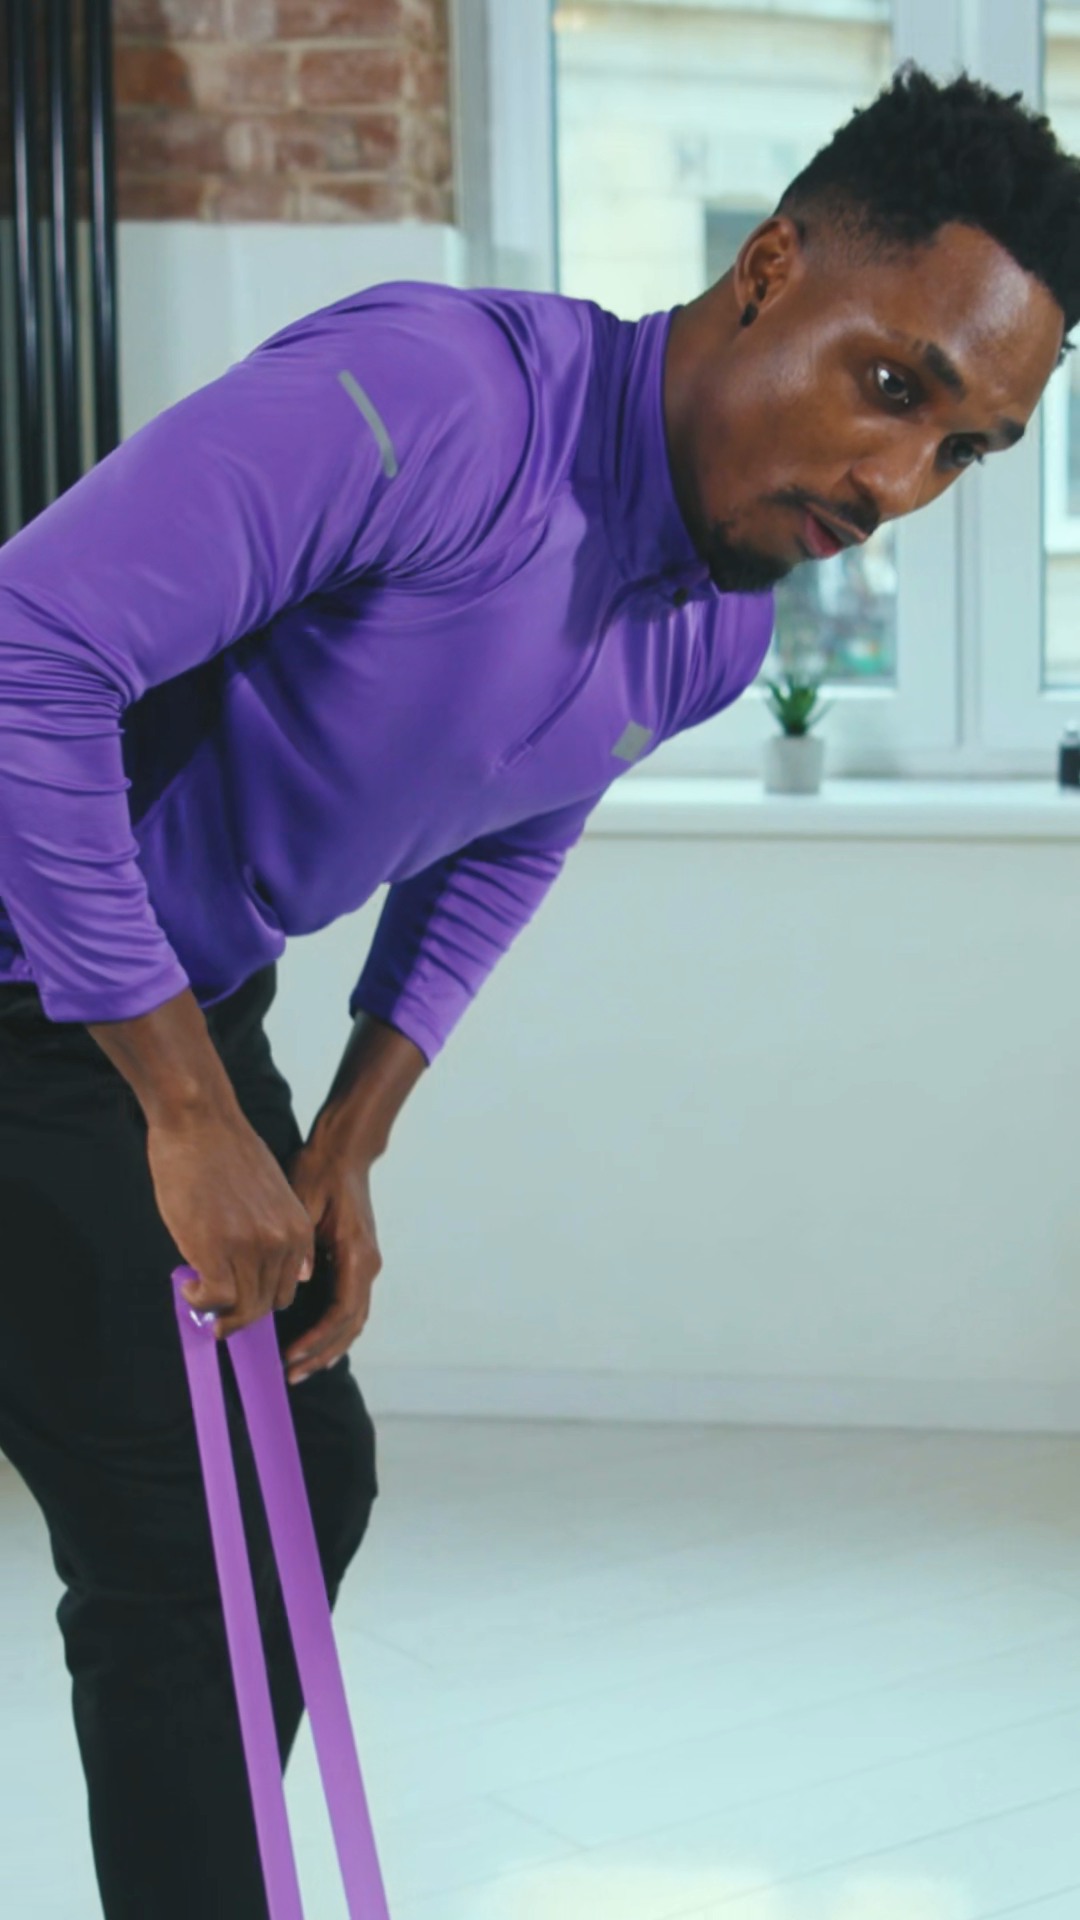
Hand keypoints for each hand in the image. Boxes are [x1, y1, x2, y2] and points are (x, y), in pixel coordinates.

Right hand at [147, 1105, 315, 1338]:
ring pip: (243, 1308)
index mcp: (298, 1229)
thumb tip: (268, 1272)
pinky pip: (216, 1299)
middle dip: (240, 1312)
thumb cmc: (225, 1152)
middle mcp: (282, 1242)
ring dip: (218, 1311)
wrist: (200, 1121)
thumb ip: (277, 1232)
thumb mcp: (271, 1193)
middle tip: (213, 1305)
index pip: (287, 1288)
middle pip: (267, 1304)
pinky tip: (188, 1285)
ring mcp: (252, 1248)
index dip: (259, 1298)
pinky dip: (200, 1301)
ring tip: (197, 1294)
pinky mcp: (219, 1250)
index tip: (237, 1297)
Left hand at [281, 1133, 381, 1384]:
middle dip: (321, 1352)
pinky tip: (315, 1344)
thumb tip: (300, 1280)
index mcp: (357, 1254)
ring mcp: (365, 1264)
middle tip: (290, 1373)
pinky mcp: (357, 1262)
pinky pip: (350, 1307)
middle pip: (350, 1325)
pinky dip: (335, 1331)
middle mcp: (368, 1265)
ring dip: (329, 1347)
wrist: (344, 1152)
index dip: (316, 1339)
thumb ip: (303, 1242)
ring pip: (354, 1320)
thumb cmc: (321, 1171)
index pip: (341, 1311)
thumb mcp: (305, 1200)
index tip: (290, 1355)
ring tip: (300, 1367)